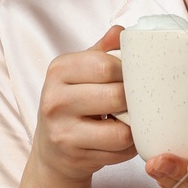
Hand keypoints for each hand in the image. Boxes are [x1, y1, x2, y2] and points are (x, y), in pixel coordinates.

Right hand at [31, 22, 136, 184]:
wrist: (52, 150)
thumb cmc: (73, 104)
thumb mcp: (80, 73)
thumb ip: (101, 52)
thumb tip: (121, 32)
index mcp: (59, 70)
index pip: (106, 65)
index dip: (128, 72)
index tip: (131, 79)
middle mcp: (55, 99)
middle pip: (116, 96)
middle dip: (133, 100)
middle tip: (135, 102)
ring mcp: (62, 131)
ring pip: (121, 130)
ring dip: (133, 127)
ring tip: (129, 121)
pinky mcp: (75, 156)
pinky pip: (119, 151)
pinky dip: (129, 147)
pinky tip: (122, 140)